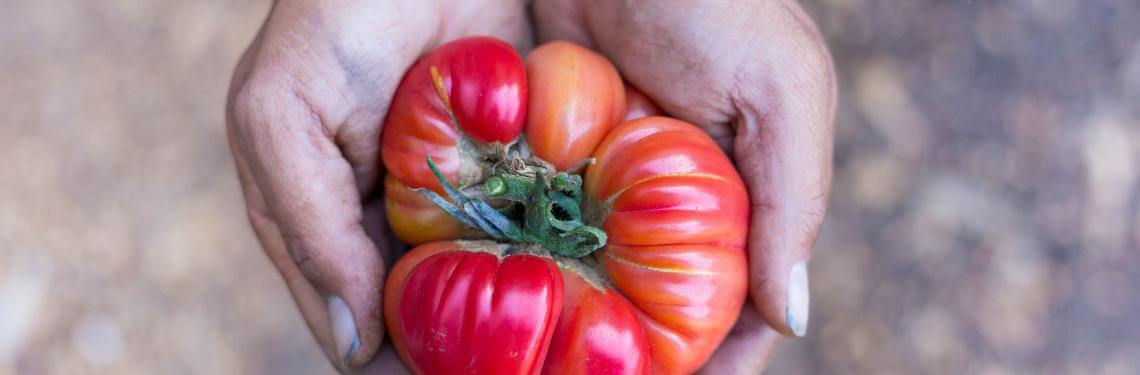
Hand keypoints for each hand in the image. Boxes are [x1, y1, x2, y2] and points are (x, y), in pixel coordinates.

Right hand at [224, 0, 529, 370]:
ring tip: (542, 357)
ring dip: (503, 320)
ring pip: (474, 285)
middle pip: (418, 315)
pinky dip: (539, 264)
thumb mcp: (282, 114)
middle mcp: (385, 222)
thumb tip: (351, 346)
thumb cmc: (335, 20)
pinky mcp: (503, 172)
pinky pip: (522, 233)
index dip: (391, 364)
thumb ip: (307, 225)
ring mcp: (448, 200)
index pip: (351, 321)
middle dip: (455, 353)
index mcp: (322, 223)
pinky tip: (570, 294)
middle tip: (502, 372)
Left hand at [533, 0, 835, 372]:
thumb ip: (792, 200)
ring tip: (553, 368)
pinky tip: (514, 306)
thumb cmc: (714, 2)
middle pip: (668, 306)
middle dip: (645, 353)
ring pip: (604, 280)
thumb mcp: (779, 90)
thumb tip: (794, 322)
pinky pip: (545, 228)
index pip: (741, 300)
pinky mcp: (556, 159)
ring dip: (586, 326)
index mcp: (746, 193)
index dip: (723, 356)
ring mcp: (614, 183)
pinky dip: (535, 268)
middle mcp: (678, 199)